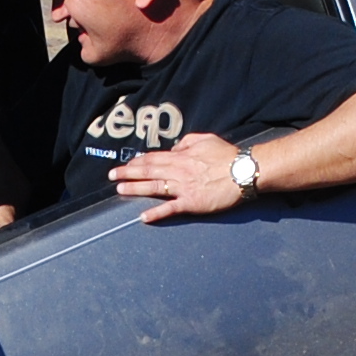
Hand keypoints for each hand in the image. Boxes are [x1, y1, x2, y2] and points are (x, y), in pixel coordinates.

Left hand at [114, 131, 247, 223]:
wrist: (244, 171)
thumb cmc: (228, 156)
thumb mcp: (206, 139)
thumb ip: (187, 142)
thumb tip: (174, 148)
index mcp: (182, 156)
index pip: (154, 158)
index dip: (138, 161)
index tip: (126, 164)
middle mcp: (179, 171)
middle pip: (149, 171)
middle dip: (128, 172)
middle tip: (112, 175)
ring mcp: (184, 187)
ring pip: (154, 187)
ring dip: (135, 188)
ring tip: (120, 189)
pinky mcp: (192, 202)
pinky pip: (170, 208)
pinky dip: (156, 212)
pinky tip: (143, 216)